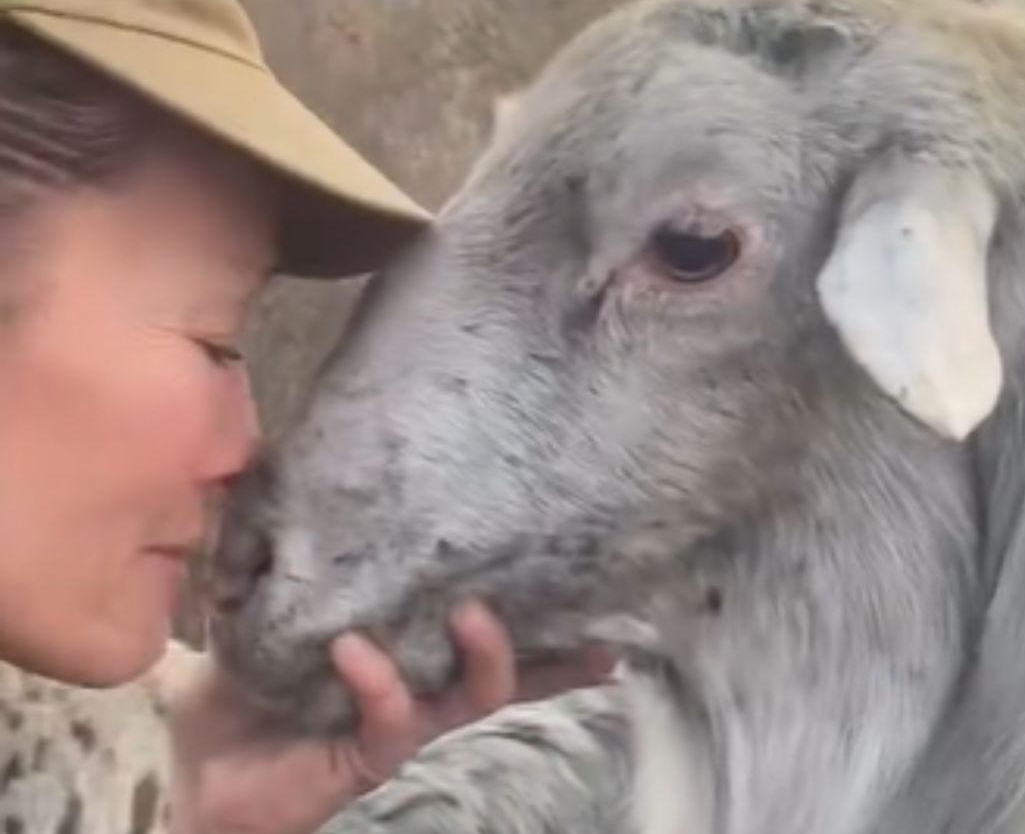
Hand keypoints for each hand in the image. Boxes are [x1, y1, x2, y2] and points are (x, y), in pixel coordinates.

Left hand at [164, 601, 613, 833]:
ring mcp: (402, 725)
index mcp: (409, 654)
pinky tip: (351, 649)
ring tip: (471, 612)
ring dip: (484, 652)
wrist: (201, 772)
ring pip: (475, 695)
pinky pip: (394, 717)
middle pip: (510, 670)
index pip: (483, 635)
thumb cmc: (242, 689)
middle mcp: (421, 689)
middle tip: (571, 600)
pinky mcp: (370, 757)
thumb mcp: (266, 612)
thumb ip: (290, 562)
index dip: (544, 622)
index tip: (598, 593)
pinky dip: (378, 678)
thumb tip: (299, 476)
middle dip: (552, 645)